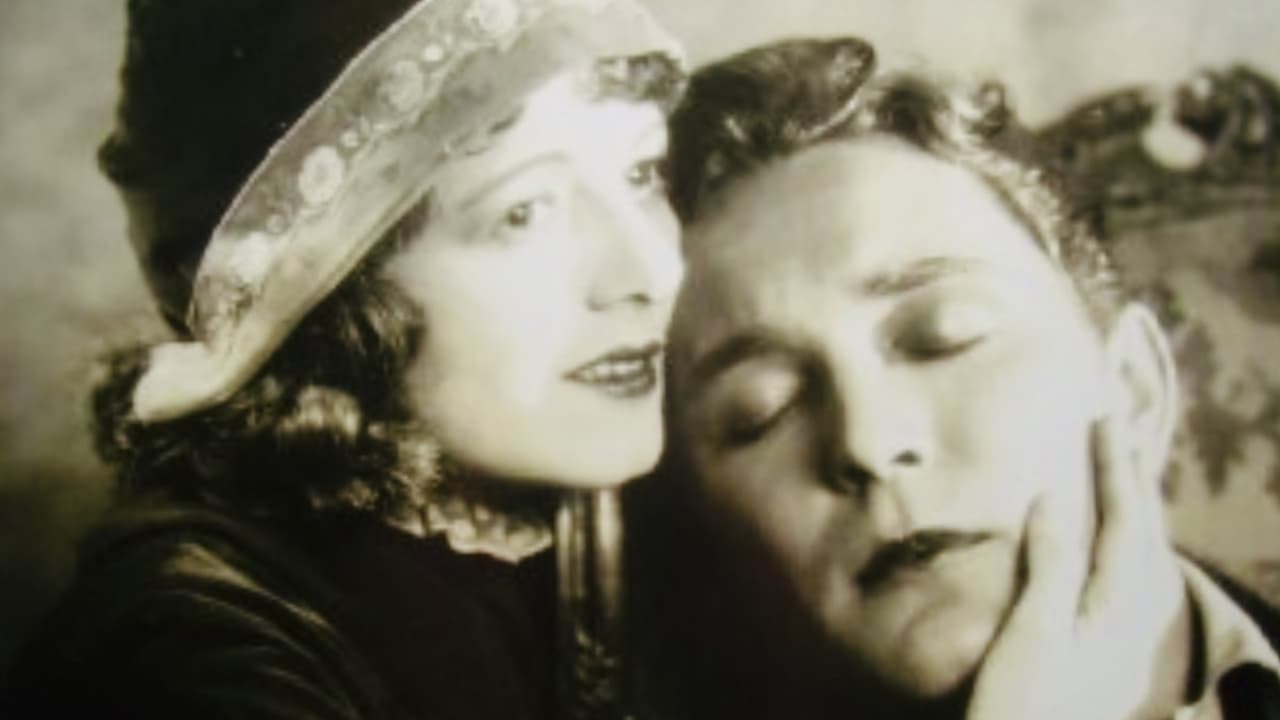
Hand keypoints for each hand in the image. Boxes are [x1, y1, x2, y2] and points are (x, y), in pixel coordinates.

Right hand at [966, 416, 1186, 719]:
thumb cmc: (1023, 707)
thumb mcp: (1033, 634)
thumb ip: (1052, 565)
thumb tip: (1054, 496)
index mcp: (1118, 610)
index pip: (1125, 523)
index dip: (1116, 469)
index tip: (1103, 420)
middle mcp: (1133, 623)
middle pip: (1146, 538)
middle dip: (1135, 482)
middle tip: (1122, 432)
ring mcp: (1124, 643)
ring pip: (1144, 560)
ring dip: (1135, 510)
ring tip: (1123, 475)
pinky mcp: (1107, 657)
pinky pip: (1130, 582)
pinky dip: (1125, 547)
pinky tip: (1111, 551)